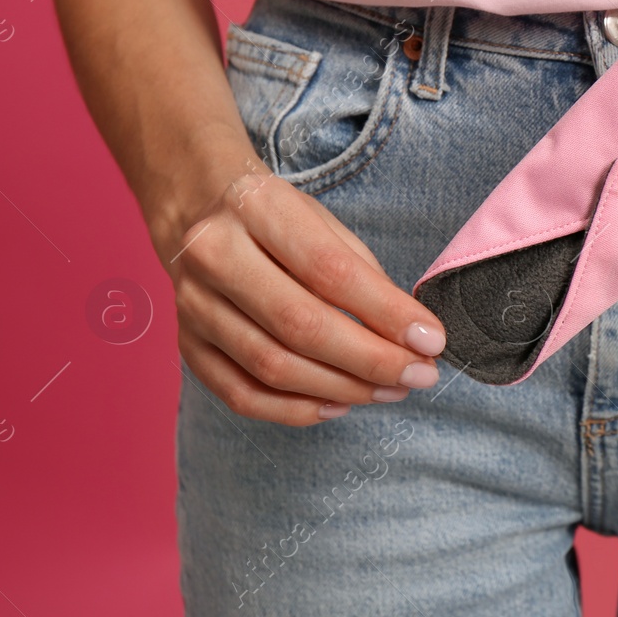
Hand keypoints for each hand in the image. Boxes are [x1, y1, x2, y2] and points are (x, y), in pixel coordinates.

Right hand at [164, 159, 447, 425]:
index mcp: (256, 208)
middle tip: (418, 375)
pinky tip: (338, 405)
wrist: (194, 207)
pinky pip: (240, 394)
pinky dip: (294, 410)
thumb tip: (409, 335)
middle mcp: (214, 255)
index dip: (385, 312)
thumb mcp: (321, 220)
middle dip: (370, 360)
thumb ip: (362, 273)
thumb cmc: (274, 217)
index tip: (431, 339)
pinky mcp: (186, 344)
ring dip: (341, 388)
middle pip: (300, 325)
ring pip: (272, 366)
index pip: (330, 271)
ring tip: (388, 391)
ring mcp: (192, 305)